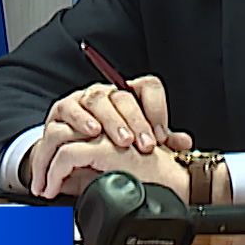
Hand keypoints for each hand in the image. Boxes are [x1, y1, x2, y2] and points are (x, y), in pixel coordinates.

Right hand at [23, 77, 192, 192]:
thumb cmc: (106, 147)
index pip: (148, 87)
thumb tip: (184, 143)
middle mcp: (106, 93)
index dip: (157, 109)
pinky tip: (91, 134)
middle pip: (123, 96)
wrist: (69, 157)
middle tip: (144, 145)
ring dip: (111, 121)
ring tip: (121, 141)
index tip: (160, 137)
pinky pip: (69, 109)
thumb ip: (160, 144)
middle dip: (136, 122)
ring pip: (98, 100)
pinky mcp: (61, 110)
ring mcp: (83, 99)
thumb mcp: (134, 146)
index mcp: (129, 96)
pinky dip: (80, 121)